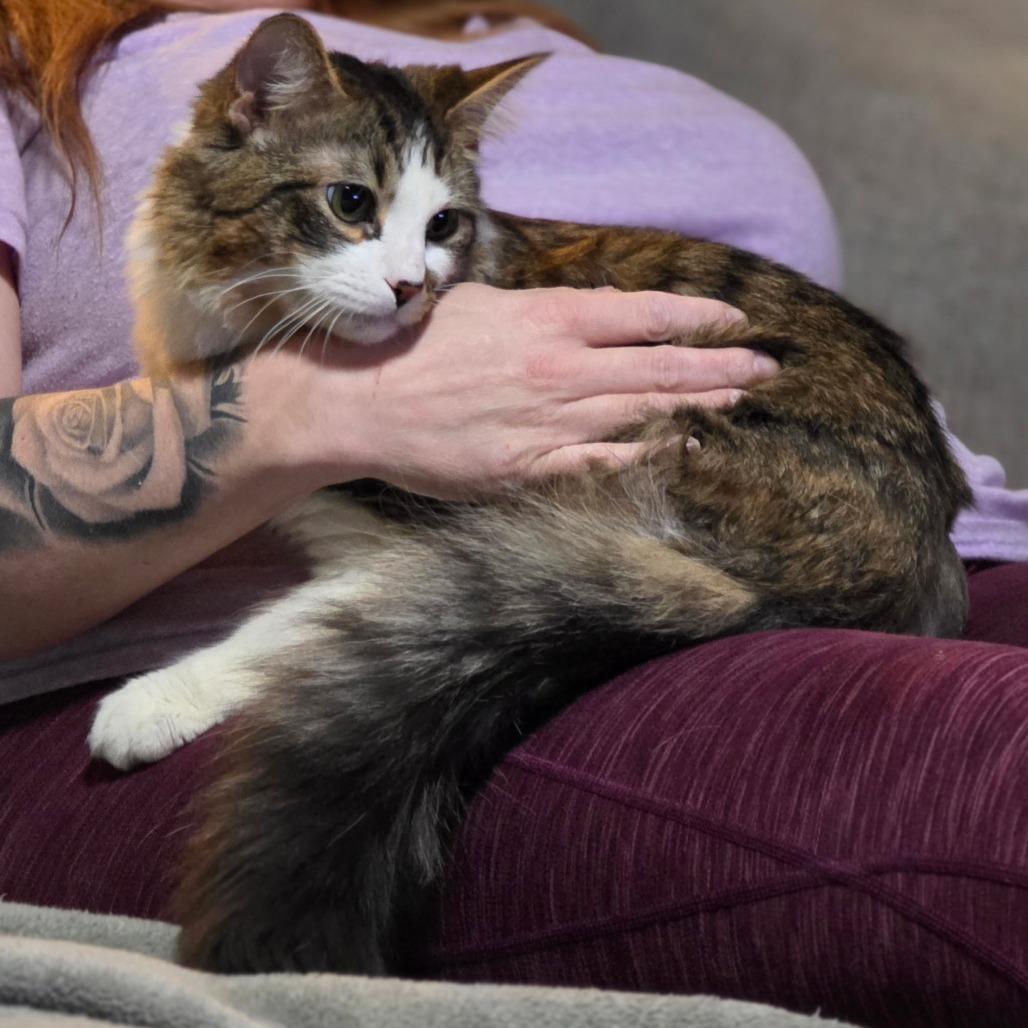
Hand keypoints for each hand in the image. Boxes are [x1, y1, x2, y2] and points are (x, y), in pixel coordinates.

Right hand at [263, 284, 778, 498]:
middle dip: (718, 364)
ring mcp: (547, 420)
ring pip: (640, 410)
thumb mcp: (477, 305)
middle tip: (767, 367)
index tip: (732, 319)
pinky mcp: (529, 465)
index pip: (639, 313)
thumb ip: (535, 311)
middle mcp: (557, 367)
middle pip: (656, 364)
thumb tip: (578, 315)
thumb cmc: (411, 347)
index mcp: (545, 318)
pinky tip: (679, 445)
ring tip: (739, 400)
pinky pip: (599, 458)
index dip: (693, 316)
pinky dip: (642, 451)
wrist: (360, 405)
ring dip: (695, 404)